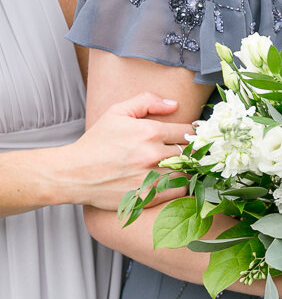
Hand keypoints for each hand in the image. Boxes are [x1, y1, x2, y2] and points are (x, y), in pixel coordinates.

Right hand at [62, 93, 193, 208]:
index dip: (190, 134)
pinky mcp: (150, 196)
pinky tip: (170, 180)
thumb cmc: (97, 142)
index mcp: (149, 131)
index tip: (186, 137)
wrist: (74, 174)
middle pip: (190, 152)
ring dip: (185, 168)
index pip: (188, 132)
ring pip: (187, 171)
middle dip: (189, 151)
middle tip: (182, 152)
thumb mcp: (116, 112)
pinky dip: (180, 185)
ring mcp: (152, 177)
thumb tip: (174, 104)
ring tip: (175, 166)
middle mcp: (153, 154)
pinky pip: (181, 190)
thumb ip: (146, 101)